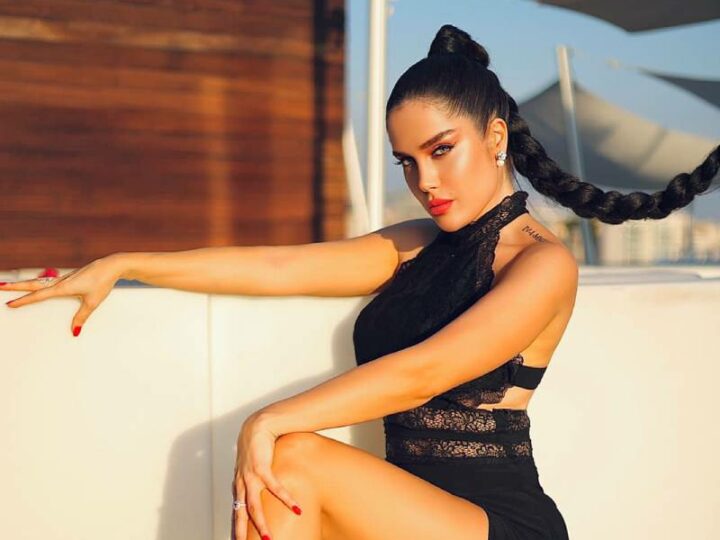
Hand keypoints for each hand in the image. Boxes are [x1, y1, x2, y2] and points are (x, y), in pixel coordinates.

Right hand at [1, 255, 124, 335]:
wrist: (112, 266)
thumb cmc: (103, 283)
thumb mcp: (93, 302)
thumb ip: (82, 317)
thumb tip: (74, 332)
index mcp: (63, 287)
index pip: (38, 295)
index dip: (23, 300)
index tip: (9, 303)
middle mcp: (60, 281)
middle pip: (33, 284)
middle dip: (16, 286)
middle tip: (0, 287)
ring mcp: (64, 278)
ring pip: (40, 281)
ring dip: (25, 284)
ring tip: (12, 286)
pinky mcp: (70, 277)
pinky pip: (50, 282)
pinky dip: (39, 284)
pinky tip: (38, 287)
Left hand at [232, 414, 301, 539]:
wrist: (259, 424)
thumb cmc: (259, 444)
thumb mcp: (254, 464)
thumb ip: (257, 477)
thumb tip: (267, 488)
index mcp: (239, 483)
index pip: (236, 509)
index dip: (236, 525)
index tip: (237, 539)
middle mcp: (241, 482)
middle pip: (240, 513)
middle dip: (241, 531)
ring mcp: (250, 476)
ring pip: (253, 506)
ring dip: (261, 523)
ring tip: (269, 539)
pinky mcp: (262, 467)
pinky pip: (275, 488)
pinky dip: (286, 499)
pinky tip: (296, 509)